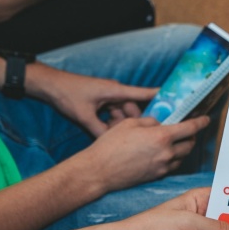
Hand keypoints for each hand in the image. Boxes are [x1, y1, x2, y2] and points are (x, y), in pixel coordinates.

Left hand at [29, 66, 156, 135]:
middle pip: (135, 109)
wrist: (48, 85)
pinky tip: (108, 131)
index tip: (179, 103)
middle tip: (137, 136)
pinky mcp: (103, 102)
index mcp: (116, 91)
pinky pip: (115, 114)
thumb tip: (115, 144)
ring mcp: (109, 97)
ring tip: (116, 134)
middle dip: (135, 122)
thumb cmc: (67, 95)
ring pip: (125, 114)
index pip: (146, 95)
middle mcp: (116, 93)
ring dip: (122, 124)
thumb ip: (101, 131)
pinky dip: (114, 122)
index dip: (163, 99)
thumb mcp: (85, 116)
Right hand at [76, 115, 208, 192]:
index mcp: (162, 137)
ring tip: (176, 142)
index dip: (200, 122)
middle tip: (188, 131)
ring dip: (183, 148)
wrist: (100, 171)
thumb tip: (160, 124)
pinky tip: (164, 153)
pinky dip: (173, 158)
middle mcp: (167, 153)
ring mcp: (163, 166)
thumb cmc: (111, 145)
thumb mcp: (130, 123)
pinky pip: (172, 166)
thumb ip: (150, 121)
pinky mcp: (158, 176)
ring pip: (183, 157)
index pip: (190, 128)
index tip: (206, 119)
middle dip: (192, 136)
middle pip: (190, 144)